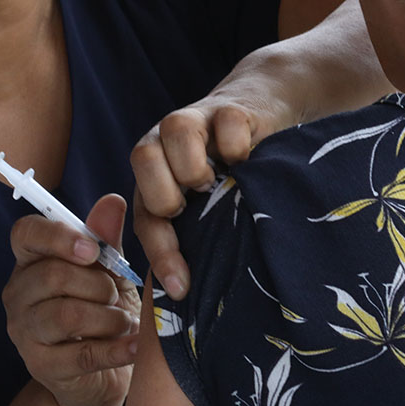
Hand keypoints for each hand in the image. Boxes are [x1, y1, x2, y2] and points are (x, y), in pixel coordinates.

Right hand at [2, 194, 140, 405]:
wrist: (104, 376)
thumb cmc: (104, 313)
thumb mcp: (111, 273)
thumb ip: (107, 241)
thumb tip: (112, 201)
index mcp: (31, 261)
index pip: (26, 234)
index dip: (58, 237)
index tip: (93, 250)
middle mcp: (19, 294)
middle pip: (52, 276)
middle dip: (98, 284)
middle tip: (118, 295)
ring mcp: (25, 332)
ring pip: (66, 314)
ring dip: (109, 317)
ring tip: (125, 322)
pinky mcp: (42, 367)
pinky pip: (83, 353)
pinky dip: (117, 348)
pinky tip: (136, 345)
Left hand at [130, 48, 300, 300]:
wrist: (262, 108)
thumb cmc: (230, 171)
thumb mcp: (206, 205)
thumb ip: (193, 236)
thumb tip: (192, 300)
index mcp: (153, 176)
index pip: (144, 215)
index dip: (160, 253)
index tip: (182, 288)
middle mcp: (165, 144)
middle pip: (142, 159)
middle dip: (165, 194)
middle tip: (193, 210)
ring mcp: (197, 120)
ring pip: (175, 129)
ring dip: (194, 165)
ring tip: (219, 183)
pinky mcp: (230, 106)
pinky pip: (226, 123)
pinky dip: (236, 146)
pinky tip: (248, 160)